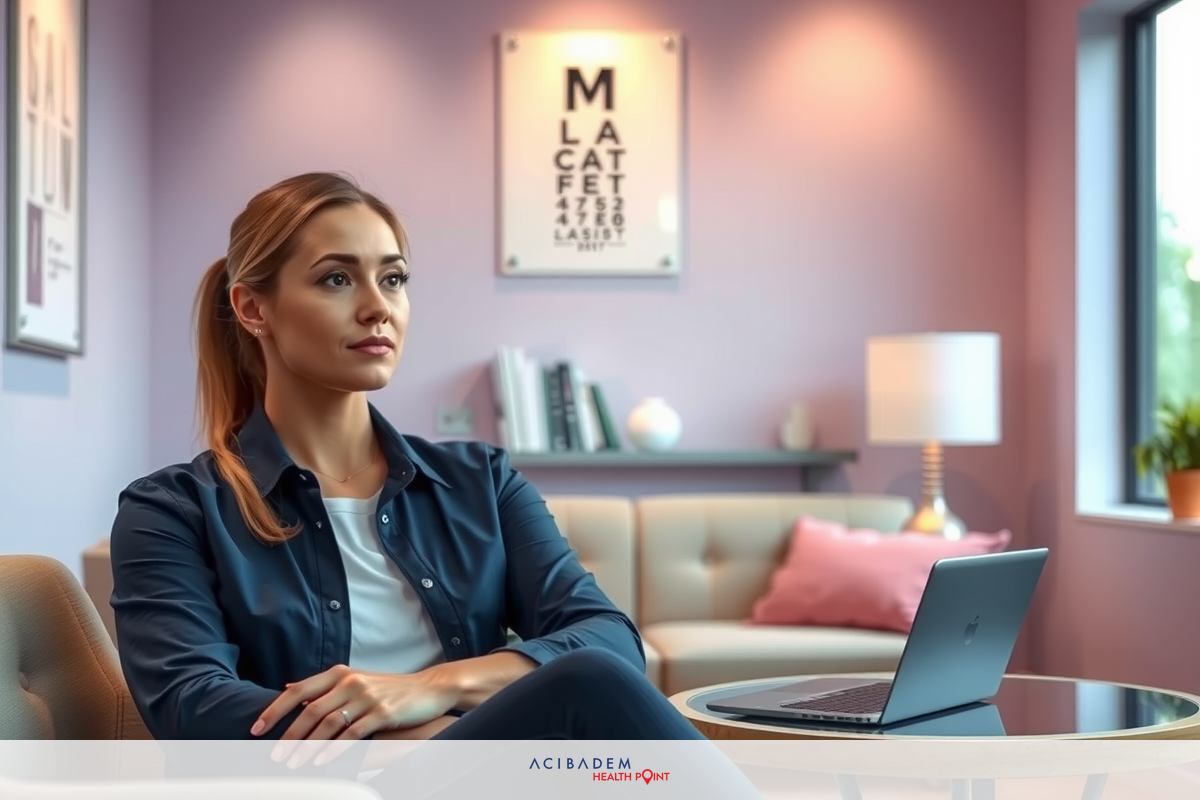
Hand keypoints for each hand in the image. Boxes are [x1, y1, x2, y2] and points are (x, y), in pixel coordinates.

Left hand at [252, 664, 458, 767]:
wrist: (428, 688)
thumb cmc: (388, 688)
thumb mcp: (354, 680)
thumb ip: (323, 686)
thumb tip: (287, 687)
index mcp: (339, 673)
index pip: (298, 690)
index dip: (275, 710)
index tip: (257, 729)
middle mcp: (350, 681)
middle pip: (310, 709)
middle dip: (288, 735)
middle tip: (273, 755)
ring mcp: (367, 696)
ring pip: (328, 723)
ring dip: (307, 746)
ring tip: (294, 764)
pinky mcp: (382, 712)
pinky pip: (353, 733)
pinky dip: (334, 749)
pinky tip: (322, 761)